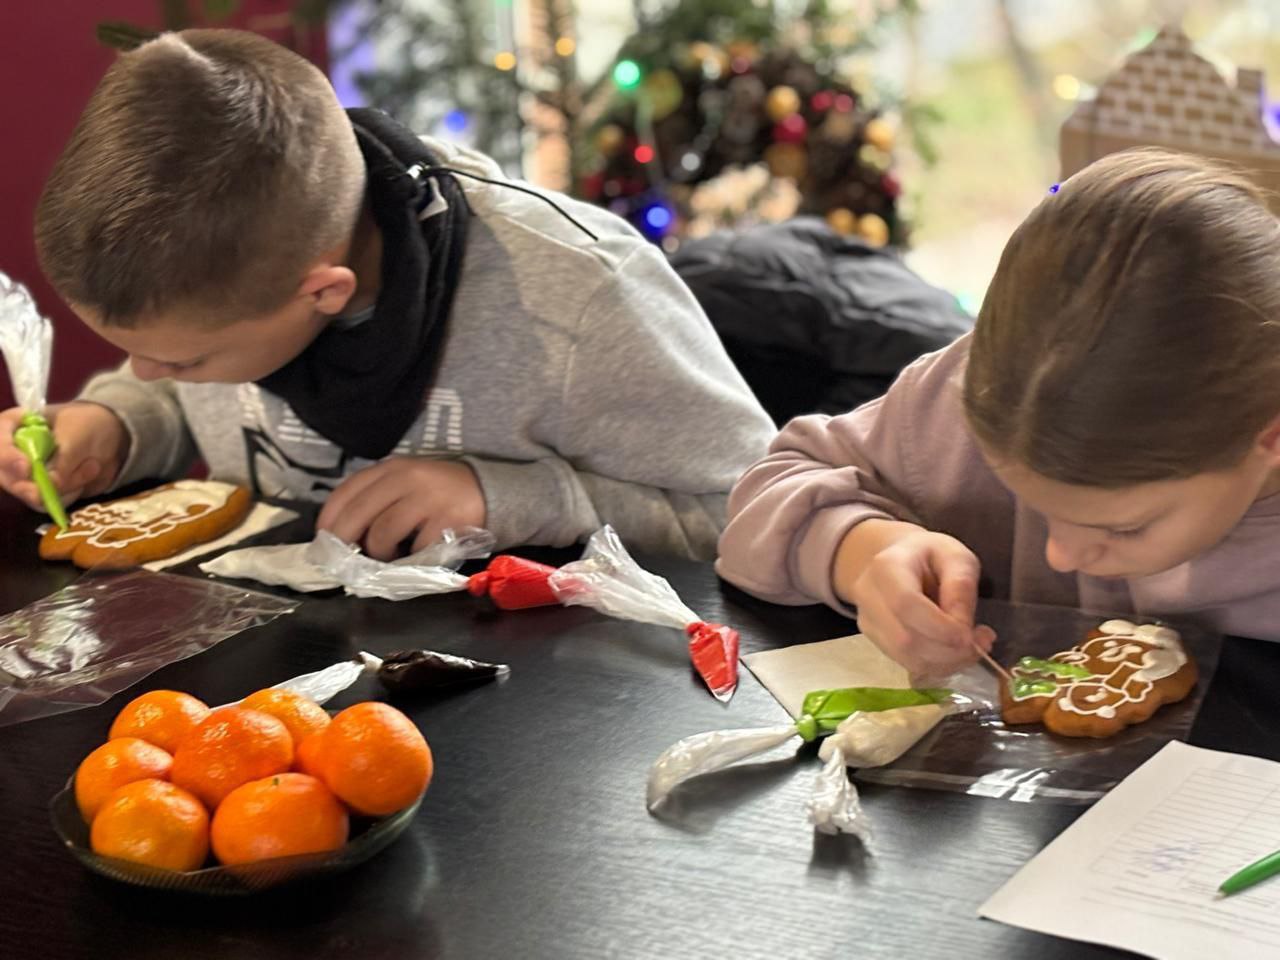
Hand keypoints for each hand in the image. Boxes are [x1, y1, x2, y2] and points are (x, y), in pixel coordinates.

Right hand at [0, 402, 128, 511]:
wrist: (108, 437)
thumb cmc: (86, 424)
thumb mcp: (76, 434)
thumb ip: (61, 459)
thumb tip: (52, 485)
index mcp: (11, 426)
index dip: (7, 458)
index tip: (26, 468)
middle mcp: (11, 453)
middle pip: (7, 477)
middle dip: (31, 486)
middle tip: (52, 488)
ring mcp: (23, 475)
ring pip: (30, 494)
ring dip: (65, 486)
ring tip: (92, 465)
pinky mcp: (40, 491)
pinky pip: (46, 503)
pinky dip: (69, 494)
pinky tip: (87, 476)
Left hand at [316, 457, 486, 560]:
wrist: (489, 491)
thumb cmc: (439, 493)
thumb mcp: (406, 484)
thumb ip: (377, 499)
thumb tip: (342, 534)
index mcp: (392, 468)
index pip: (347, 491)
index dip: (328, 520)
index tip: (323, 541)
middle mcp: (407, 478)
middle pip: (358, 513)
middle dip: (345, 541)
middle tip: (343, 560)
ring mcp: (428, 499)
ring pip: (383, 533)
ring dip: (379, 552)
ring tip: (388, 556)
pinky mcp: (447, 522)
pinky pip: (415, 549)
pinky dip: (410, 559)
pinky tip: (415, 555)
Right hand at [841, 527, 994, 681]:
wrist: (899, 559)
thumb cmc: (929, 555)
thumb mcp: (955, 556)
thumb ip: (961, 587)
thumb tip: (965, 629)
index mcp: (886, 566)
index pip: (906, 605)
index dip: (940, 628)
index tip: (972, 636)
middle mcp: (868, 595)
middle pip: (904, 639)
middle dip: (948, 651)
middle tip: (981, 645)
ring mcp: (867, 621)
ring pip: (905, 658)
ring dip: (946, 663)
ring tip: (971, 648)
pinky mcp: (874, 640)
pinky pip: (907, 663)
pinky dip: (937, 665)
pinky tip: (954, 652)